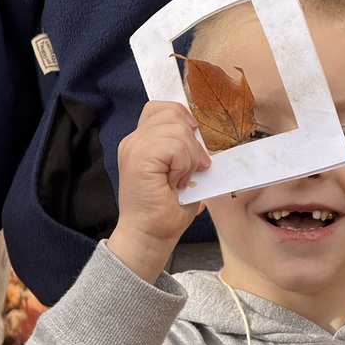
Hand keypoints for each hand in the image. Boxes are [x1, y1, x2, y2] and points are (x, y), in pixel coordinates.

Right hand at [107, 101, 210, 281]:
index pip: (164, 108)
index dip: (185, 119)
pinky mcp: (139, 157)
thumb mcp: (182, 172)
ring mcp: (134, 146)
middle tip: (191, 170)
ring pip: (177, 128)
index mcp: (142, 140)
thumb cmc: (166, 211)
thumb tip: (210, 137)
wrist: (149, 237)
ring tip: (181, 179)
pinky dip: (184, 164)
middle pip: (174, 113)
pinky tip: (176, 182)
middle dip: (192, 141)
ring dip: (190, 157)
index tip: (195, 149)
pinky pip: (175, 145)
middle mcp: (134, 140)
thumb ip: (186, 149)